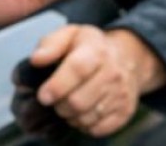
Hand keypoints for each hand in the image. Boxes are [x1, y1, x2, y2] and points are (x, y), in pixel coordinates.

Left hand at [30, 25, 165, 136]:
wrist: (129, 57)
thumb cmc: (90, 48)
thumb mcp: (70, 35)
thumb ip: (50, 44)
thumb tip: (37, 59)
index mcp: (97, 50)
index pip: (78, 69)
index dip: (57, 86)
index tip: (44, 96)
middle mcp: (113, 72)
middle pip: (78, 101)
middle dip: (60, 105)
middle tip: (57, 100)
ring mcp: (122, 92)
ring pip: (86, 118)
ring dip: (71, 116)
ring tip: (70, 104)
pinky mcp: (126, 110)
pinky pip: (98, 129)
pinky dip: (85, 125)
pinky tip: (84, 112)